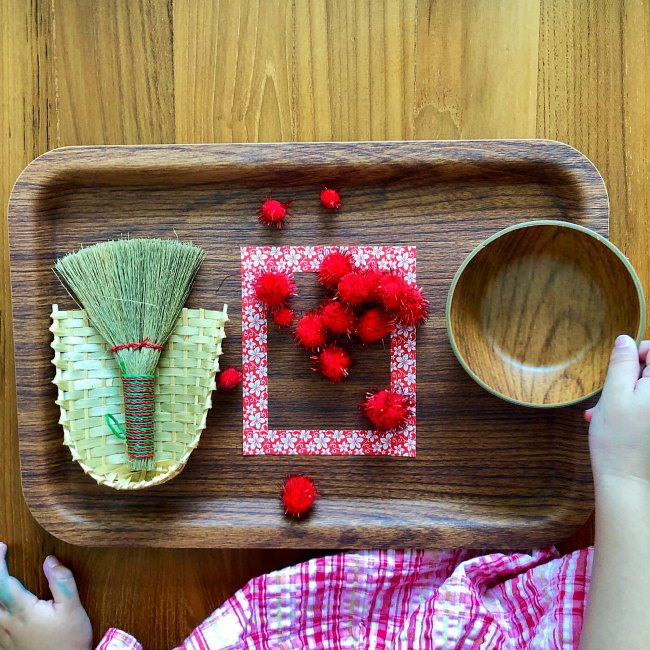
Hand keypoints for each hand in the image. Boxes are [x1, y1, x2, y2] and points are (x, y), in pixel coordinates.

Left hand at [0, 543, 91, 649]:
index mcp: (22, 611)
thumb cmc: (69, 642)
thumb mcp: (73, 609)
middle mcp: (7, 624)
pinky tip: (2, 604)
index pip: (1, 582)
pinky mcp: (5, 646)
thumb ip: (62, 582)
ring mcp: (4, 636)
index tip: (1, 546)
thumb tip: (50, 560)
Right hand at [585, 335, 649, 486]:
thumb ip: (622, 364)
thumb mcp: (613, 395)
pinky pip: (647, 407)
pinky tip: (617, 421)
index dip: (637, 352)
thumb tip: (626, 340)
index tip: (620, 367)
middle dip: (629, 378)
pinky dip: (634, 409)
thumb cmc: (618, 439)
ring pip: (647, 390)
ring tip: (605, 411)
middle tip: (609, 394)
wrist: (628, 481)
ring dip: (627, 394)